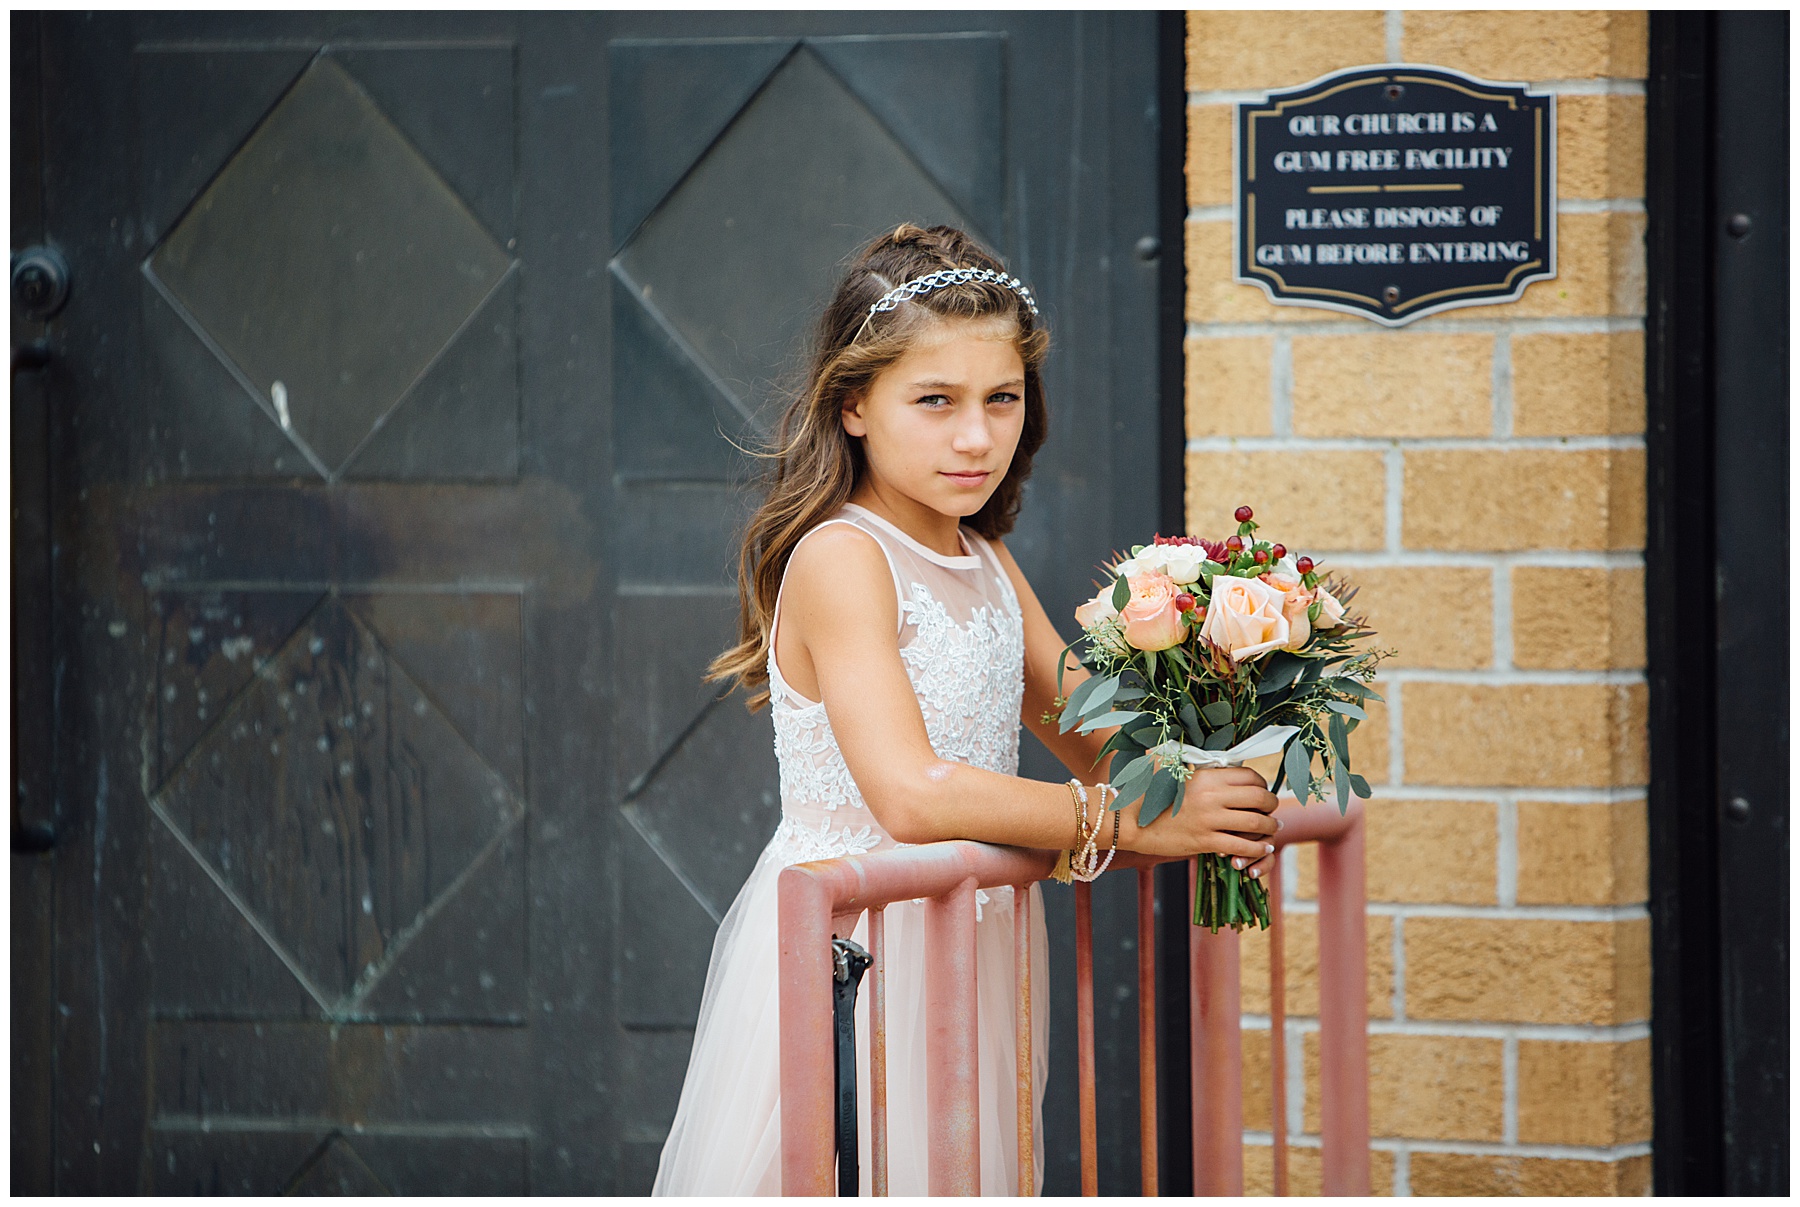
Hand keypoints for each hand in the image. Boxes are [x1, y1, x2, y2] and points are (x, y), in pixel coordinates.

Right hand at [1120, 767, 1279, 873]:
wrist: (1127, 821)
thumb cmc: (1146, 792)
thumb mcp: (1168, 768)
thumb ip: (1189, 762)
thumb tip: (1206, 755)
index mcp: (1205, 775)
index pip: (1249, 776)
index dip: (1261, 783)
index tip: (1261, 790)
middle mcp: (1211, 796)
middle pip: (1258, 797)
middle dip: (1271, 804)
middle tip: (1272, 809)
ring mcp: (1209, 820)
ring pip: (1254, 823)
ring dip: (1268, 827)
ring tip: (1271, 828)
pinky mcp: (1204, 842)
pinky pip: (1241, 845)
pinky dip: (1257, 848)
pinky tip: (1262, 849)